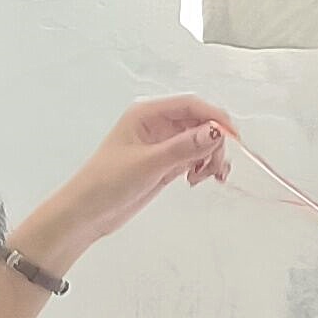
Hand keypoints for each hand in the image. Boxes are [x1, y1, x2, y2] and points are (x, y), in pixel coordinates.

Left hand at [19, 97, 233, 268]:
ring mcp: (161, 145)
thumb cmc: (103, 183)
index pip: (190, 105)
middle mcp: (156, 126)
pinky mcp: (165, 164)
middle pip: (200, 123)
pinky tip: (199, 179)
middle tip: (214, 166)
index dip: (214, 117)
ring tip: (204, 177)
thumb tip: (214, 132)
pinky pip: (193, 158)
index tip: (231, 136)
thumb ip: (184, 147)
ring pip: (200, 142)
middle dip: (214, 142)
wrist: (86, 213)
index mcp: (146, 114)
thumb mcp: (148, 164)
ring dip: (210, 157)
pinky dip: (203, 167)